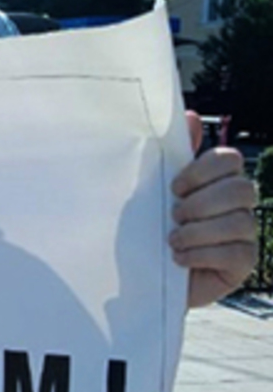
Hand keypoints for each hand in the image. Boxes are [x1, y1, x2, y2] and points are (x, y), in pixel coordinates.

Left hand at [170, 111, 258, 307]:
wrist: (145, 274)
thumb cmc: (153, 227)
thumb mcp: (156, 190)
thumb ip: (175, 156)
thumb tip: (191, 116)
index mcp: (218, 180)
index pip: (229, 159)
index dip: (202, 171)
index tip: (174, 187)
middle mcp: (239, 204)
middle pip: (240, 189)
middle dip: (201, 203)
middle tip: (174, 215)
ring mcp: (246, 233)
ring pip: (238, 221)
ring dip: (197, 232)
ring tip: (173, 240)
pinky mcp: (244, 263)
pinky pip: (235, 252)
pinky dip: (201, 254)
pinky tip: (180, 258)